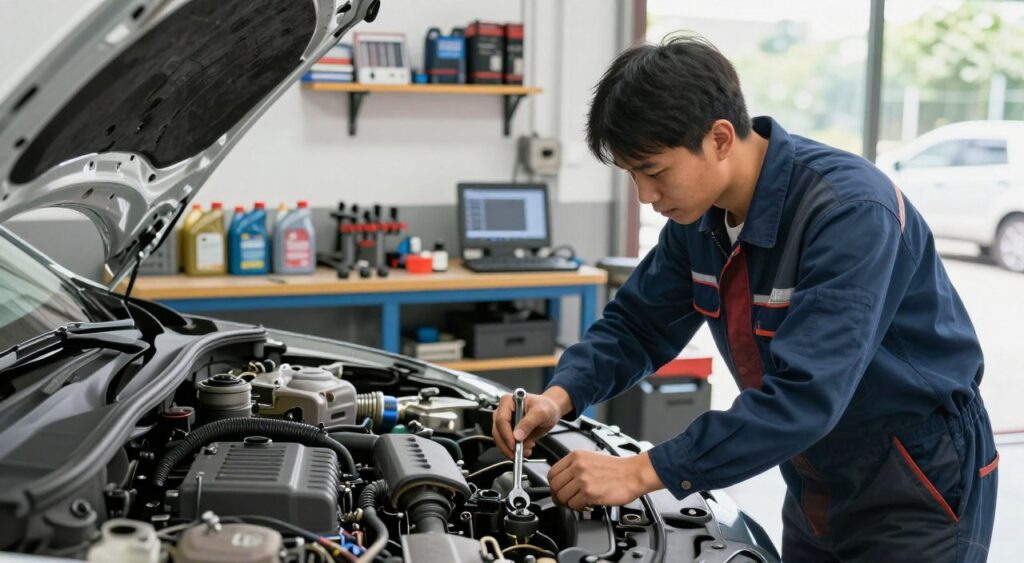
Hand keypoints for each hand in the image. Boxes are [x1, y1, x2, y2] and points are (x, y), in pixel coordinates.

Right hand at [491, 387, 570, 458]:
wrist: (550, 411)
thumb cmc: (546, 406)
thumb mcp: (541, 413)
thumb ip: (528, 423)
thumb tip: (517, 436)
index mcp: (508, 401)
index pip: (501, 420)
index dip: (506, 434)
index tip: (514, 445)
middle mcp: (503, 411)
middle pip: (497, 431)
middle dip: (507, 445)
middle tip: (518, 453)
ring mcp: (504, 422)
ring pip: (500, 440)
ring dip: (511, 449)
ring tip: (526, 450)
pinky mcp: (508, 431)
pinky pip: (506, 443)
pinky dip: (514, 450)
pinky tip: (525, 450)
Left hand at [548, 451, 664, 509]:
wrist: (634, 474)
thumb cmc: (617, 468)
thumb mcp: (591, 458)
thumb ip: (575, 466)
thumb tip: (562, 480)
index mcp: (576, 456)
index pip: (552, 473)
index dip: (554, 485)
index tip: (558, 490)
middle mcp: (577, 466)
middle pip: (554, 486)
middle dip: (558, 496)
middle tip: (566, 500)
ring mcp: (583, 479)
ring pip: (562, 497)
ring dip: (569, 503)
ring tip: (578, 502)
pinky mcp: (590, 493)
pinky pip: (574, 505)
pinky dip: (578, 508)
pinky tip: (586, 505)